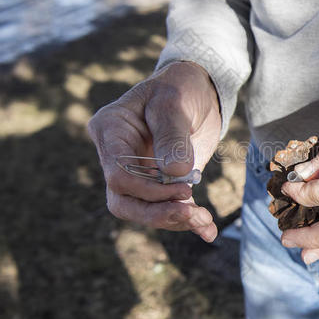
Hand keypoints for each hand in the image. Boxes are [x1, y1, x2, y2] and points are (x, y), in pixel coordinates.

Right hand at [87, 62, 221, 241]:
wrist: (198, 90)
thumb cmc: (179, 87)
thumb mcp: (175, 102)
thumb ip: (173, 135)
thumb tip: (175, 174)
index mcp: (110, 131)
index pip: (117, 174)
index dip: (148, 190)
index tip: (184, 190)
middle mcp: (117, 156)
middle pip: (123, 201)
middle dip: (157, 213)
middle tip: (192, 213)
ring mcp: (137, 172)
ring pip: (143, 210)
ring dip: (175, 220)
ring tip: (206, 221)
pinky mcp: (160, 183)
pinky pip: (166, 208)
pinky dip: (187, 222)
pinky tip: (207, 231)